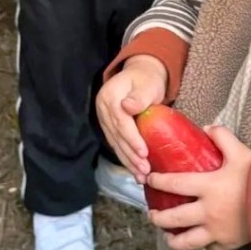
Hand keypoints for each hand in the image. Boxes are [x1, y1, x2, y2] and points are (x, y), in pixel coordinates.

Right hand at [95, 57, 167, 180]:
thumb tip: (127, 107)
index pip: (120, 122)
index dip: (132, 139)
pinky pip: (117, 144)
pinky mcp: (109, 126)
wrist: (141, 73)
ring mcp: (104, 118)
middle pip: (116, 136)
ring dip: (128, 161)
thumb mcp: (147, 83)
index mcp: (109, 97)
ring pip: (115, 143)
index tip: (144, 153)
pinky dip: (126, 158)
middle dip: (131, 155)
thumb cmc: (147, 78)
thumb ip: (139, 96)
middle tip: (145, 171)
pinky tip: (135, 170)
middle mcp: (103, 109)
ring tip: (141, 176)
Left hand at [146, 125, 250, 249]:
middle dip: (158, 217)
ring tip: (167, 235)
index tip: (149, 179)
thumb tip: (207, 128)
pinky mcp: (228, 243)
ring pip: (186, 242)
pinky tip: (197, 241)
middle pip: (173, 219)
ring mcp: (216, 231)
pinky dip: (201, 245)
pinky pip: (209, 248)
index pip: (174, 184)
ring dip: (172, 239)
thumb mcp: (240, 151)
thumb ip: (222, 136)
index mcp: (207, 187)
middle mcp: (207, 212)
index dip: (158, 181)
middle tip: (151, 214)